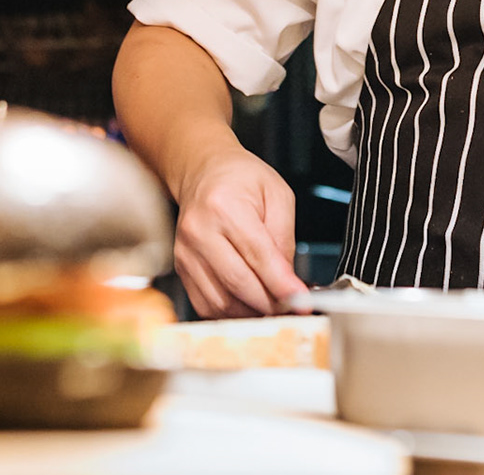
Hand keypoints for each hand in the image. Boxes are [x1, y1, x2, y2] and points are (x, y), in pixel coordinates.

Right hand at [172, 149, 305, 317]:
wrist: (203, 172)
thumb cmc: (240, 178)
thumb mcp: (276, 195)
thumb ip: (284, 238)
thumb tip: (289, 281)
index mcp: (224, 206)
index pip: (258, 256)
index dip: (282, 285)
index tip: (301, 301)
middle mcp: (199, 231)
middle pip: (239, 284)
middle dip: (271, 304)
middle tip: (293, 307)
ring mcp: (186, 252)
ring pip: (222, 302)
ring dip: (252, 312)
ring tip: (273, 306)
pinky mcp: (182, 268)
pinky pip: (207, 304)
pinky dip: (232, 313)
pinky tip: (250, 305)